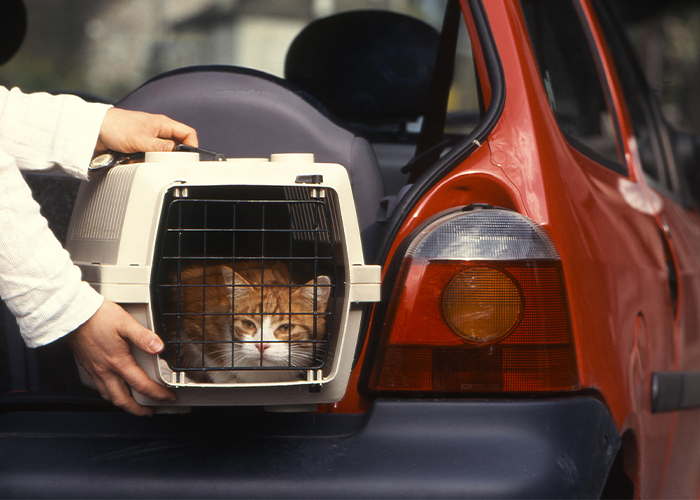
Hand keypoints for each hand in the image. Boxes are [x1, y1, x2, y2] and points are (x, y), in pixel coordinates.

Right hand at [66, 299, 175, 415]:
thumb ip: (143, 336)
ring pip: (108, 395)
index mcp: (118, 362)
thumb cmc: (97, 317)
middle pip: (122, 399)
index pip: (141, 385)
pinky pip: (98, 387)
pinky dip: (109, 392)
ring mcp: (94, 369)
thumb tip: (159, 348)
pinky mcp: (88, 365)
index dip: (157, 393)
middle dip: (137, 409)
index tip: (167, 397)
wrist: (72, 314)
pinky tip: (113, 387)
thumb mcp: (125, 323)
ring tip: (132, 404)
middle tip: (148, 412)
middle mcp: (105, 370)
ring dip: (122, 403)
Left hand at [95, 107, 197, 154]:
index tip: (188, 158)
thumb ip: (161, 148)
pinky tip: (133, 160)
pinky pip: (147, 160)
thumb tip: (177, 154)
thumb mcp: (141, 139)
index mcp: (163, 124)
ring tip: (142, 158)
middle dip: (168, 157)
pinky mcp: (139, 149)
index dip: (191, 145)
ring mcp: (149, 141)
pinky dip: (142, 162)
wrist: (93, 130)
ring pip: (160, 156)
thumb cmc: (115, 126)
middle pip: (175, 148)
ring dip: (152, 160)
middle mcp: (158, 133)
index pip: (187, 134)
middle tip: (162, 162)